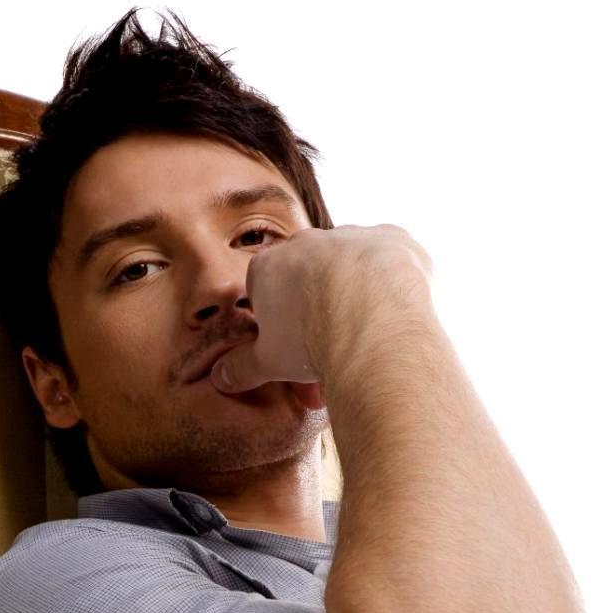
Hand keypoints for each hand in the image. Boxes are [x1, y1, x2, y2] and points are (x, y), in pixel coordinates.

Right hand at [213, 224, 436, 407]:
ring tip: (365, 336)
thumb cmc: (311, 341)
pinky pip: (389, 259)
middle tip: (328, 348)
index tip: (290, 343)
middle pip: (308, 275)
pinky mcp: (393, 237)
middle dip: (316, 307)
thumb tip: (220, 378)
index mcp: (267, 266)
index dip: (277, 319)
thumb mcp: (268, 363)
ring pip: (349, 266)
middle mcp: (307, 242)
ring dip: (354, 294)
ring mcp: (351, 235)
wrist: (375, 325)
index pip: (264, 288)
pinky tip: (391, 312)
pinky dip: (390, 282)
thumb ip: (241, 367)